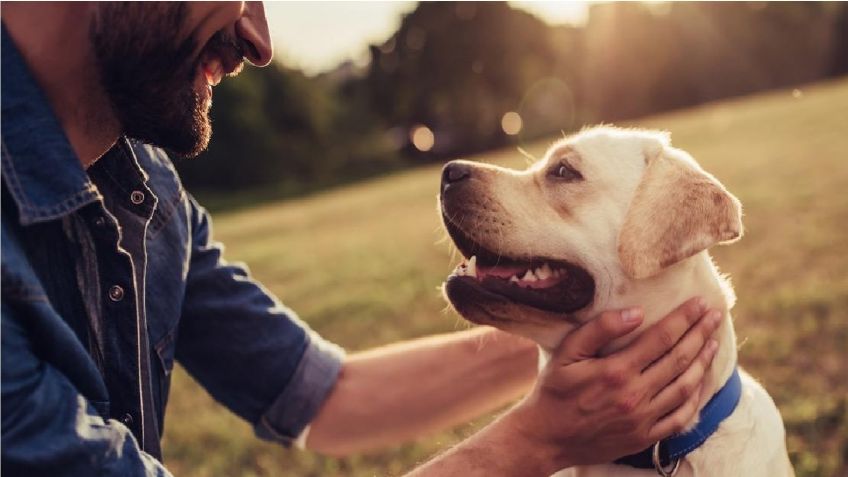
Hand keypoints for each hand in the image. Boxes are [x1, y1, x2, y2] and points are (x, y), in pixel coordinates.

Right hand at [504, 297, 720, 472]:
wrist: (546, 438)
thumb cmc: (554, 390)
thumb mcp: (567, 353)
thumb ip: (600, 329)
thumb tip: (637, 313)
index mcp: (616, 371)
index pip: (662, 338)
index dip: (684, 318)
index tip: (701, 303)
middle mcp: (634, 395)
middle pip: (679, 359)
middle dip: (701, 334)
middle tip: (716, 316)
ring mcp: (642, 419)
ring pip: (685, 387)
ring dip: (703, 363)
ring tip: (713, 343)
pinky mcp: (644, 438)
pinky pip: (680, 418)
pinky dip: (696, 398)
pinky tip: (701, 382)